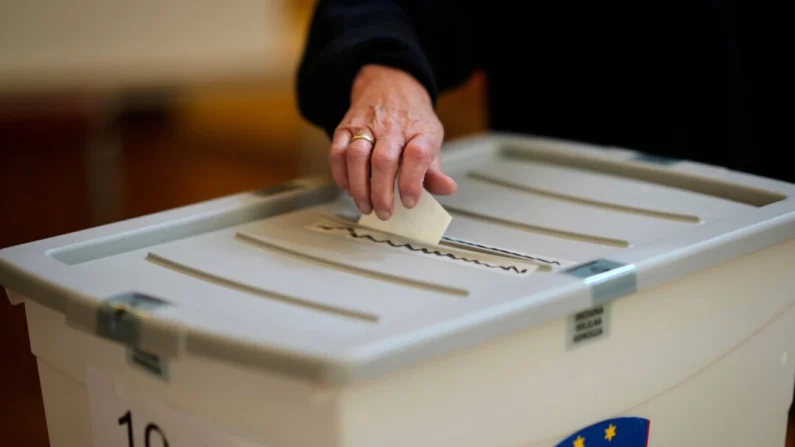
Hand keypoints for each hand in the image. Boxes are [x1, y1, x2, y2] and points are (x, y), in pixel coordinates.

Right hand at [329, 64, 456, 219]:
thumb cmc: (412, 120)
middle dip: (381, 193)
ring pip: (357, 157)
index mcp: (419, 130)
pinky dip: (340, 175)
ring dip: (359, 187)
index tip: (409, 202)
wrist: (390, 85)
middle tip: (384, 212)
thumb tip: (446, 188)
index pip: (417, 155)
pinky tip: (349, 190)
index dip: (412, 182)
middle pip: (383, 161)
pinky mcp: (345, 127)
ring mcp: (366, 125)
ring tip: (366, 206)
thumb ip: (434, 169)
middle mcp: (393, 126)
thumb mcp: (430, 139)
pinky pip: (337, 152)